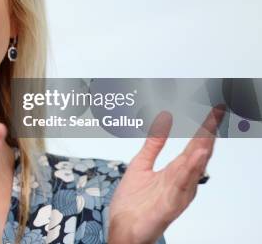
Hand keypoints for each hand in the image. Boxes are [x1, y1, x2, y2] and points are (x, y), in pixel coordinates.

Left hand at [108, 105, 225, 243]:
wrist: (122, 229)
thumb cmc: (133, 203)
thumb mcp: (141, 164)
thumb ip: (154, 142)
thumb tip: (164, 118)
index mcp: (174, 172)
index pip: (194, 146)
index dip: (204, 128)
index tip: (213, 111)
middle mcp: (180, 182)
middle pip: (198, 155)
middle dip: (208, 135)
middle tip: (217, 115)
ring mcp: (176, 194)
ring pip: (193, 171)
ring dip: (201, 153)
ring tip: (208, 135)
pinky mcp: (170, 205)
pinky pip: (181, 186)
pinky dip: (189, 172)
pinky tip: (195, 159)